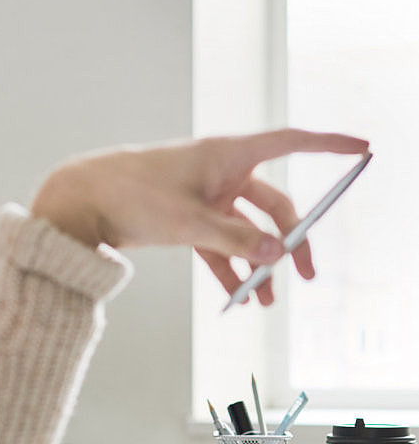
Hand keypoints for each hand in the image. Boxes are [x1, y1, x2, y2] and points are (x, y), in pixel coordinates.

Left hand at [30, 129, 368, 303]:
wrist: (80, 202)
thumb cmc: (132, 194)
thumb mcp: (190, 221)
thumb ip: (237, 238)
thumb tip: (279, 253)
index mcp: (225, 154)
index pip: (290, 143)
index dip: (328, 145)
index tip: (363, 148)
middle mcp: (219, 172)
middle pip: (272, 203)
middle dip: (289, 239)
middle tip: (301, 274)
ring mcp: (202, 196)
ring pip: (245, 230)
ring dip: (256, 263)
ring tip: (263, 301)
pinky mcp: (185, 219)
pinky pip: (218, 245)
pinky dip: (228, 268)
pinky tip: (237, 297)